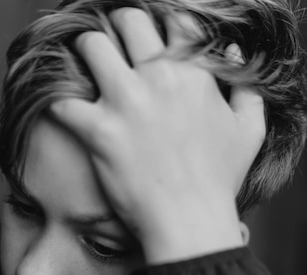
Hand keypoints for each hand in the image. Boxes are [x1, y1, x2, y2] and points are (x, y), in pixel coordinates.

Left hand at [50, 8, 265, 262]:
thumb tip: (234, 55)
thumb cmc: (219, 181)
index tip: (147, 45)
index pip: (173, 19)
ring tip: (83, 73)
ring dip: (84, 55)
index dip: (158, 27)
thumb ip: (246, 88)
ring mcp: (126, 102)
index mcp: (194, 72)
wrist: (190, 221)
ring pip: (90, 46)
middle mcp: (158, 78)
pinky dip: (57, 103)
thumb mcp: (249, 132)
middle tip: (112, 52)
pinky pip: (63, 101)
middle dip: (117, 31)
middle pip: (127, 20)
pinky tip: (63, 111)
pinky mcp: (99, 131)